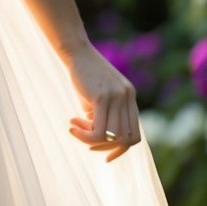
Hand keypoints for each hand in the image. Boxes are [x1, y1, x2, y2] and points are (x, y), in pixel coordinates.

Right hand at [63, 42, 140, 162]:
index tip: (104, 155)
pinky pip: (99, 131)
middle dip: (103, 146)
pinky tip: (72, 127)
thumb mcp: (98, 98)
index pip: (134, 135)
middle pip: (125, 139)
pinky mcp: (103, 97)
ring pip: (112, 137)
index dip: (120, 149)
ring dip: (91, 140)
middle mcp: (127, 98)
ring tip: (74, 128)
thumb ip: (104, 116)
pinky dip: (85, 136)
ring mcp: (117, 97)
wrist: (75, 51)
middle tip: (83, 138)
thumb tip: (101, 140)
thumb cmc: (83, 74)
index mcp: (130, 97)